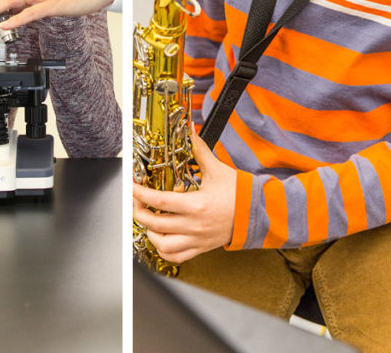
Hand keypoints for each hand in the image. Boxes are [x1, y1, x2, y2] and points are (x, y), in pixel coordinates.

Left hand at [132, 132, 236, 263]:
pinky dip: (163, 250)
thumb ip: (199, 151)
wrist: (257, 212)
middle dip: (139, 212)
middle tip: (137, 202)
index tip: (133, 187)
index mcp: (197, 205)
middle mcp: (194, 225)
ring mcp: (197, 239)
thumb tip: (189, 133)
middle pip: (155, 224)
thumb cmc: (239, 193)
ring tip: (148, 222)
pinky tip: (161, 238)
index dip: (141, 194)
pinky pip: (176, 256)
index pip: (160, 201)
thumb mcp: (217, 169)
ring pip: (163, 245)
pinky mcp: (200, 247)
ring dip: (150, 234)